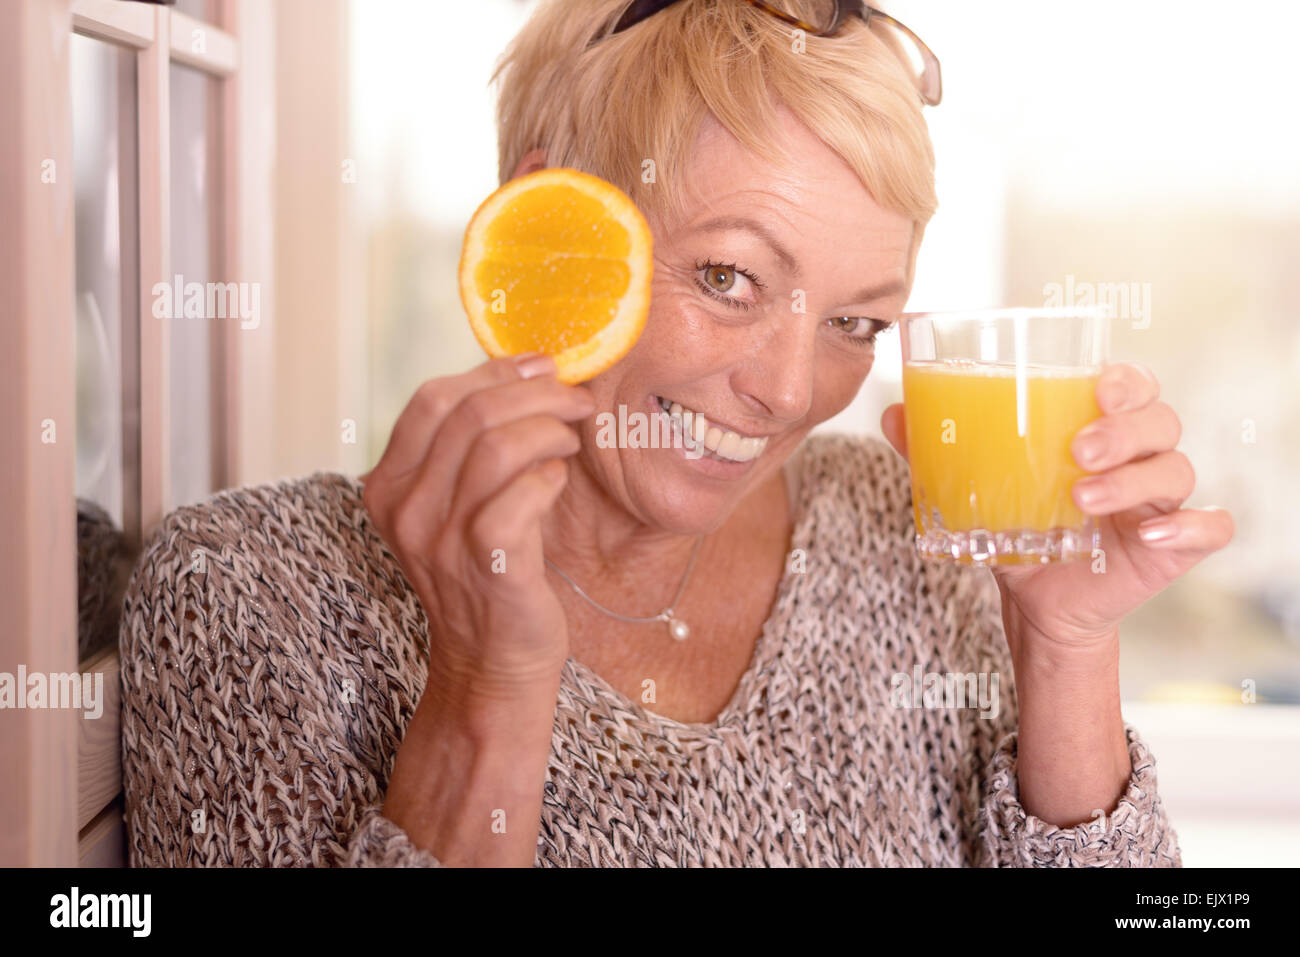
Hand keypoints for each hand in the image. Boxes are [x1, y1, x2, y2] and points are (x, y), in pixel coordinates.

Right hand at [361, 353, 594, 700]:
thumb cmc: (485, 569)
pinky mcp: (490, 563)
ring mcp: (443, 539)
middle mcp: (406, 510)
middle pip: (469, 413)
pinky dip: (551, 476)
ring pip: (498, 446)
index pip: (431, 398)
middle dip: (535, 393)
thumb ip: (465, 447)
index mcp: (389, 485)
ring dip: (550, 429)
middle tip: (575, 398)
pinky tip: (559, 482)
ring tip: (572, 438)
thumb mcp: (453, 505)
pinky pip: (524, 493)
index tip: (541, 367)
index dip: (492, 372)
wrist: (492, 662)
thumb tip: (522, 371)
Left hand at [881, 362, 1234, 651]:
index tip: (1097, 386)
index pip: (1132, 385)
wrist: (1032, 601)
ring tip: (1081, 498)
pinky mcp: (1175, 545)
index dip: (1126, 379)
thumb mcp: (973, 488)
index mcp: (1101, 427)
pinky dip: (1191, 527)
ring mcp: (1161, 501)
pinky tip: (1151, 535)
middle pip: (1160, 421)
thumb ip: (936, 450)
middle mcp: (1140, 457)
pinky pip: (1211, 526)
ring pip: (1178, 469)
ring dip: (1133, 480)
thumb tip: (894, 412)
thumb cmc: (1014, 527)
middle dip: (1124, 429)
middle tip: (1077, 451)